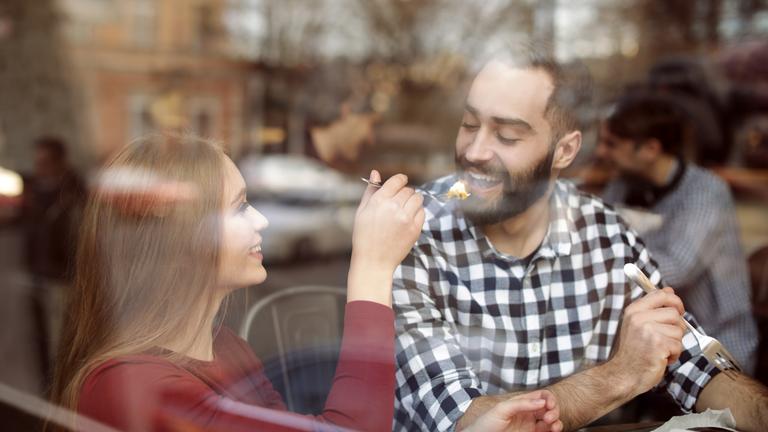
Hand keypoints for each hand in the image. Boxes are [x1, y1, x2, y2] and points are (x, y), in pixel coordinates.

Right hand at [347, 170, 424, 304]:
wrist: (373, 261)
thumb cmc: (364, 236)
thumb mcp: (362, 211)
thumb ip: (370, 191)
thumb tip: (376, 172)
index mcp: (379, 201)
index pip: (397, 180)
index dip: (400, 180)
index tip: (401, 183)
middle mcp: (393, 207)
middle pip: (408, 190)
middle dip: (405, 193)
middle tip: (399, 202)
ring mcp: (406, 218)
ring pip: (418, 198)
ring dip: (413, 201)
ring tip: (405, 210)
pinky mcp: (414, 229)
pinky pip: (422, 212)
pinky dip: (417, 213)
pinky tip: (408, 219)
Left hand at [467, 390, 561, 431]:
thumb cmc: (486, 423)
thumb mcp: (502, 409)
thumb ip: (521, 403)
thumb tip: (541, 401)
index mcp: (521, 403)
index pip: (540, 396)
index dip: (548, 399)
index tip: (549, 405)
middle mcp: (527, 413)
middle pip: (548, 408)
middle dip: (554, 410)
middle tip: (549, 417)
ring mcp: (530, 425)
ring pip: (550, 420)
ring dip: (557, 421)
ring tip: (553, 425)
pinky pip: (546, 431)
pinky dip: (554, 429)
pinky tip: (554, 429)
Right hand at [610, 287, 685, 394]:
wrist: (622, 374)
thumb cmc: (631, 352)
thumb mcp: (636, 324)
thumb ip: (652, 307)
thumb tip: (669, 291)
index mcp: (634, 311)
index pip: (661, 294)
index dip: (675, 301)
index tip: (677, 310)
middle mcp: (639, 318)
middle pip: (675, 313)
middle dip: (676, 328)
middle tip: (666, 338)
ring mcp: (648, 331)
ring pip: (679, 331)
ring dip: (675, 343)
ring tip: (661, 349)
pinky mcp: (658, 345)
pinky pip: (678, 345)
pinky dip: (674, 355)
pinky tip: (662, 357)